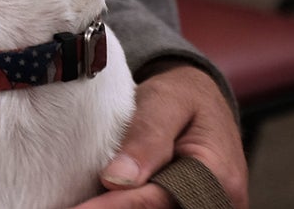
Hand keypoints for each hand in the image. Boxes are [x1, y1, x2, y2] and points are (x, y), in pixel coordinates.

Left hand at [72, 62, 248, 207]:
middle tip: (73, 207)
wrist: (203, 103)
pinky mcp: (191, 208)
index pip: (157, 200)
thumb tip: (116, 180)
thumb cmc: (183, 96)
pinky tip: (101, 202)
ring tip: (82, 203)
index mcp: (217, 174)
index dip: (114, 206)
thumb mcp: (165, 100)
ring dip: (120, 207)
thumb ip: (146, 136)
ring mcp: (210, 208)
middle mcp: (220, 201)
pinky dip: (129, 205)